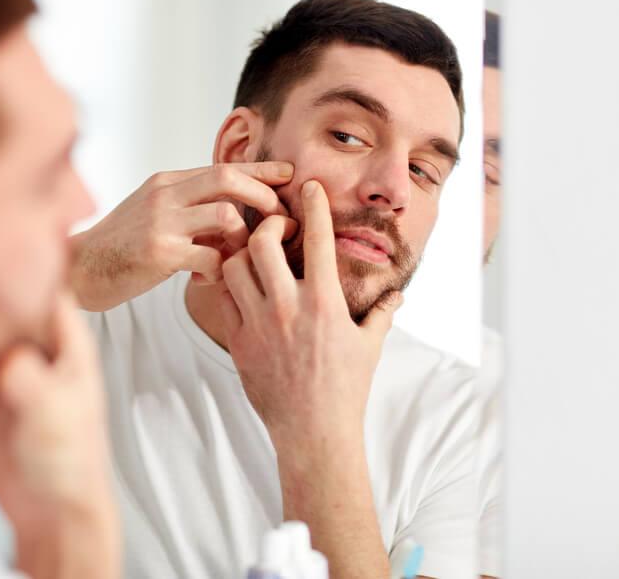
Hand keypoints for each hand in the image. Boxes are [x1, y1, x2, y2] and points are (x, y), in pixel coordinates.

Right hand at [0, 294, 117, 578]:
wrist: (48, 511)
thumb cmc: (72, 460)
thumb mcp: (56, 413)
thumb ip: (31, 381)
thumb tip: (5, 359)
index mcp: (67, 342)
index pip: (48, 285)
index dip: (28, 261)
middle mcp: (32, 348)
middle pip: (2, 303)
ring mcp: (0, 371)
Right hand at [71, 161, 293, 310]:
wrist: (79, 270)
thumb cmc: (123, 246)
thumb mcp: (155, 215)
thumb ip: (190, 209)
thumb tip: (236, 212)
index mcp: (167, 182)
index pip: (224, 166)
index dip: (262, 171)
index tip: (291, 175)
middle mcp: (165, 194)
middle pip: (229, 180)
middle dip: (265, 197)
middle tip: (283, 221)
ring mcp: (160, 222)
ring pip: (225, 216)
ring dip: (244, 238)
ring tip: (238, 256)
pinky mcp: (158, 252)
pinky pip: (210, 256)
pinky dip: (220, 269)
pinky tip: (208, 278)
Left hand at [218, 179, 401, 445]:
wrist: (313, 432)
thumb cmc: (347, 389)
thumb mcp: (371, 347)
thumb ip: (382, 314)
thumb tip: (397, 295)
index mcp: (324, 302)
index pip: (318, 239)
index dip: (313, 206)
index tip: (309, 187)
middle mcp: (288, 307)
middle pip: (262, 243)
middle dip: (268, 225)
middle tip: (276, 227)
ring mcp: (258, 324)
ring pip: (234, 266)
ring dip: (242, 253)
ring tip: (255, 255)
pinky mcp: (238, 342)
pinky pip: (221, 299)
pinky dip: (228, 285)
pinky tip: (239, 285)